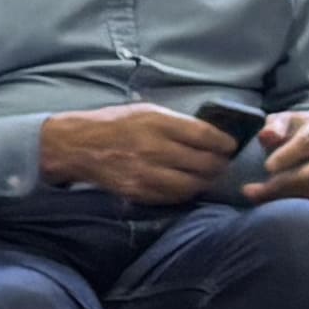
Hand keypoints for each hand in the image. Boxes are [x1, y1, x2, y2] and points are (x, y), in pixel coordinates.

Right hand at [36, 104, 241, 207]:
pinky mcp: (138, 191)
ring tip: (208, 176)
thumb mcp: (146, 111)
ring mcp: (146, 173)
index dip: (224, 143)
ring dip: (205, 182)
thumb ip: (177, 122)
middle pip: (203, 163)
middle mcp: (154, 148)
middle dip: (219, 165)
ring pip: (192, 184)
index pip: (204, 135)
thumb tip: (209, 134)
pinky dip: (186, 192)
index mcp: (158, 122)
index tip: (230, 146)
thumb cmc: (115, 124)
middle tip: (223, 163)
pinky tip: (188, 185)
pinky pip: (173, 197)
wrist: (78, 145)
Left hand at [253, 110, 308, 201]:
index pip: (306, 141)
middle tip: (259, 188)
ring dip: (286, 196)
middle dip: (288, 180)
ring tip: (257, 197)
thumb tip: (267, 135)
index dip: (287, 155)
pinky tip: (268, 204)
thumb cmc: (294, 131)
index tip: (267, 167)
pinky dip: (290, 205)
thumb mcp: (282, 122)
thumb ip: (274, 126)